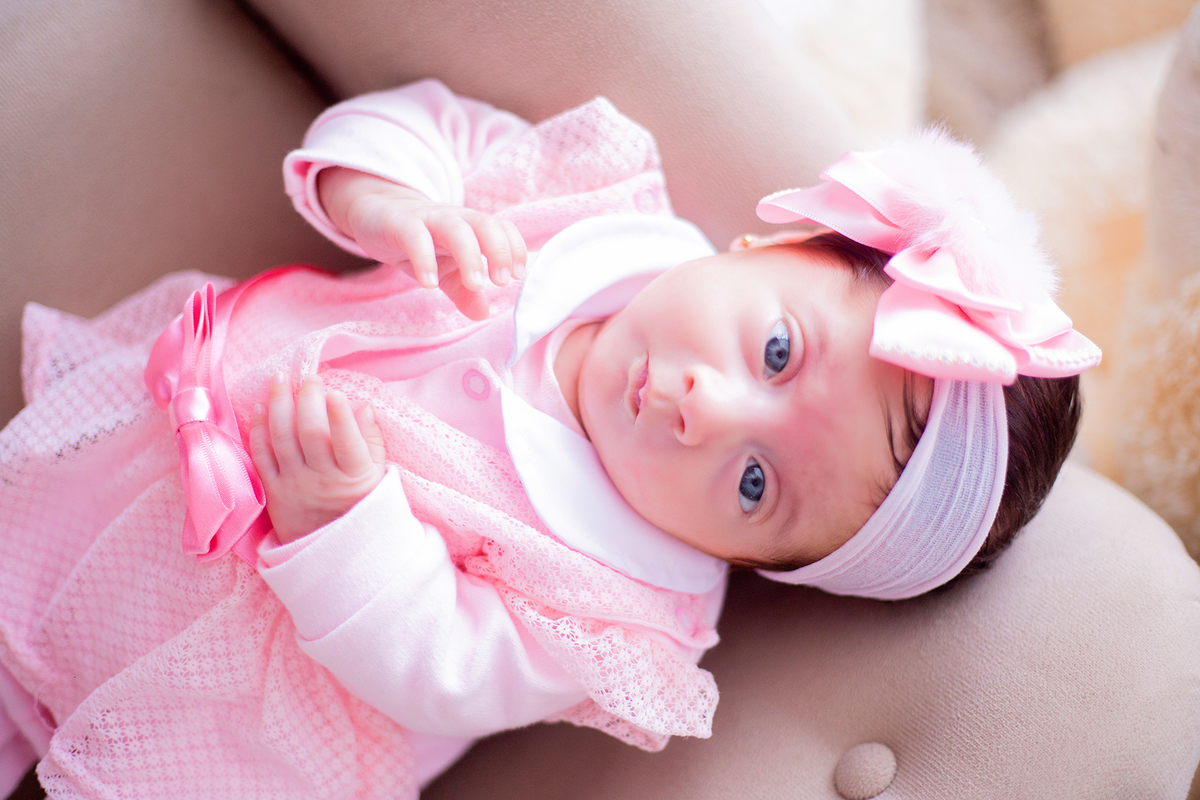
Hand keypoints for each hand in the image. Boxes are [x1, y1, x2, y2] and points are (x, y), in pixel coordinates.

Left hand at [249, 373, 386, 543]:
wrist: (334, 554)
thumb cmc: (361, 509)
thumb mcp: (378, 479)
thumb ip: (371, 442)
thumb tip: (363, 407)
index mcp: (354, 477)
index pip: (346, 443)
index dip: (339, 416)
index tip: (335, 392)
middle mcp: (322, 480)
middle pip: (310, 434)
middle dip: (307, 400)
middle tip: (309, 379)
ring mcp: (295, 486)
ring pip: (282, 439)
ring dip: (279, 405)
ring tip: (280, 380)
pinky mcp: (273, 492)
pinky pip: (262, 457)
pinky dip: (259, 430)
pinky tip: (261, 408)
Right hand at [318, 167, 526, 320]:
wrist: (375, 213)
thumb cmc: (419, 242)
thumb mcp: (444, 270)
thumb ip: (464, 291)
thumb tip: (484, 315)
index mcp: (470, 228)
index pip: (502, 228)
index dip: (514, 248)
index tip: (517, 276)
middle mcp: (454, 219)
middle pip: (485, 224)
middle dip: (499, 251)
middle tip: (502, 282)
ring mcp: (427, 219)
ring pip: (455, 228)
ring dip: (470, 255)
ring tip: (476, 285)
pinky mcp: (399, 224)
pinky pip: (415, 237)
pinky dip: (424, 260)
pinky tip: (429, 285)